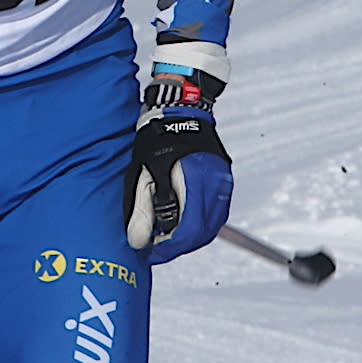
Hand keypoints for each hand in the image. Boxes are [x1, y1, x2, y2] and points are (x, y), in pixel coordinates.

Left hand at [124, 61, 233, 262]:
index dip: (168, 248)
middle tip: (158, 246)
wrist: (179, 110)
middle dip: (180, 245)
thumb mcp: (143, 175)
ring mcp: (223, 182)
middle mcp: (215, 186)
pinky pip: (216, 211)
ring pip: (211, 225)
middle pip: (202, 233)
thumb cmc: (156, 139)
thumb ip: (143, 210)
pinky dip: (201, 222)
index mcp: (195, 184)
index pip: (187, 232)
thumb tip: (138, 243)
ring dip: (191, 235)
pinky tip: (183, 219)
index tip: (152, 252)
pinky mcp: (223, 179)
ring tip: (168, 233)